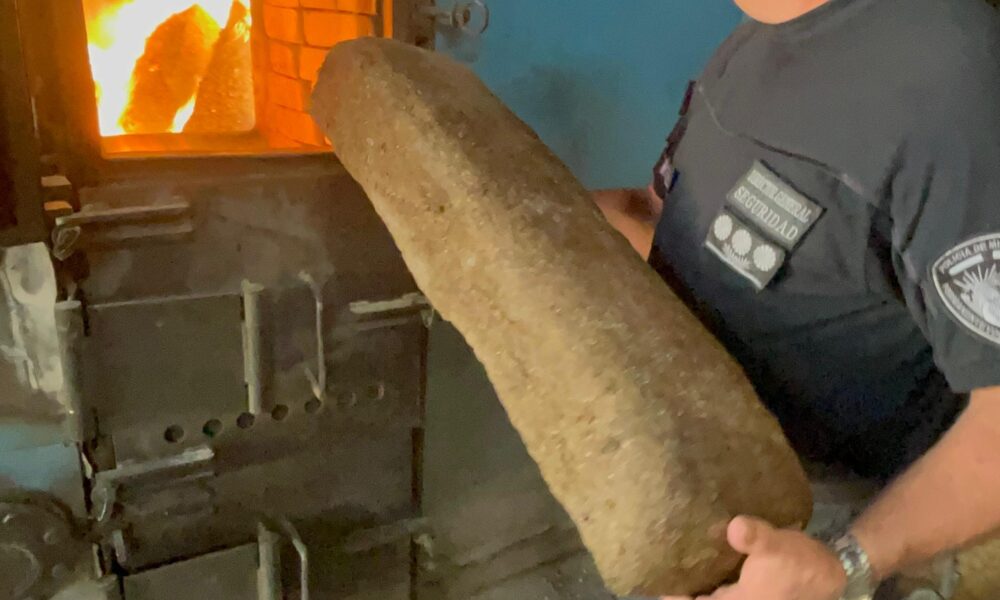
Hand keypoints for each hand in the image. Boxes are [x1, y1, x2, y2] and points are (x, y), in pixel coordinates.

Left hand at [662, 516, 847, 599]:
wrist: (834, 574)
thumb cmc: (801, 564)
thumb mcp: (778, 546)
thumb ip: (755, 538)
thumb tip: (735, 527)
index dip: (673, 597)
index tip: (655, 581)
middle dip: (682, 589)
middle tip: (660, 564)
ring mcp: (743, 599)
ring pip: (710, 594)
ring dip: (696, 584)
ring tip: (674, 559)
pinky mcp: (749, 592)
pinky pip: (720, 589)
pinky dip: (709, 578)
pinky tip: (700, 558)